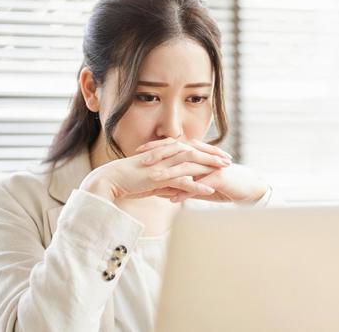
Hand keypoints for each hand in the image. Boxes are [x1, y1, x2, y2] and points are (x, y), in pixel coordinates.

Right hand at [79, 138, 231, 201]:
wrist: (110, 180)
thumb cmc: (129, 180)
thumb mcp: (151, 179)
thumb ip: (166, 182)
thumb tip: (177, 190)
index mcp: (164, 153)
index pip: (190, 148)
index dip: (206, 151)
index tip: (220, 154)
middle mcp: (165, 156)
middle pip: (195, 151)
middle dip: (213, 155)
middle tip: (229, 159)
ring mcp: (162, 165)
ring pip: (192, 163)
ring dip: (210, 166)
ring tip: (226, 170)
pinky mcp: (159, 177)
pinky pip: (182, 181)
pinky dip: (197, 186)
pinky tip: (209, 190)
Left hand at [136, 139, 269, 203]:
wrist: (248, 189)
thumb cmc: (224, 186)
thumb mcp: (200, 184)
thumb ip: (184, 185)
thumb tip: (163, 191)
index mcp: (198, 154)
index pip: (173, 146)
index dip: (156, 147)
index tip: (138, 153)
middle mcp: (204, 156)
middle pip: (178, 151)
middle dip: (159, 155)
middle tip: (142, 162)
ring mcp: (212, 166)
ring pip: (187, 166)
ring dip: (170, 173)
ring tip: (155, 180)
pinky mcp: (219, 177)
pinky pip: (200, 184)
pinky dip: (186, 192)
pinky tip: (174, 199)